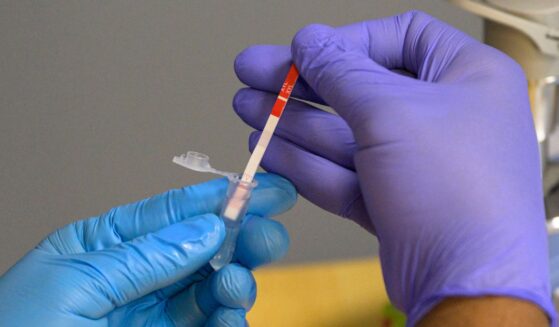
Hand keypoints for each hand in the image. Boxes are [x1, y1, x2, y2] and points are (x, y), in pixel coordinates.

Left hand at [0, 173, 295, 325]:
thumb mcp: (73, 286)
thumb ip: (144, 258)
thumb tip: (207, 228)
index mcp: (101, 246)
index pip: (169, 213)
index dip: (218, 197)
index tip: (260, 187)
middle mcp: (132, 277)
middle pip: (199, 248)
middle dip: (239, 237)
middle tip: (269, 235)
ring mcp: (151, 316)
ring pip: (210, 288)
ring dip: (234, 282)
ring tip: (234, 285)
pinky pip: (209, 325)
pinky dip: (228, 319)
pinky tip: (230, 316)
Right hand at [232, 11, 555, 324]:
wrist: (463, 285)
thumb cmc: (451, 189)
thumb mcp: (389, 112)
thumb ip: (341, 71)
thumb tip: (309, 40)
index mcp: (466, 77)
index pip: (400, 37)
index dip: (346, 41)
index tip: (303, 50)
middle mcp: (444, 116)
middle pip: (360, 87)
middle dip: (301, 84)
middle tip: (253, 73)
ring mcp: (416, 162)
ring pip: (345, 134)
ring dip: (293, 122)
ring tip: (248, 108)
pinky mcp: (393, 200)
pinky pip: (344, 172)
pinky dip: (305, 162)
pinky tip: (267, 149)